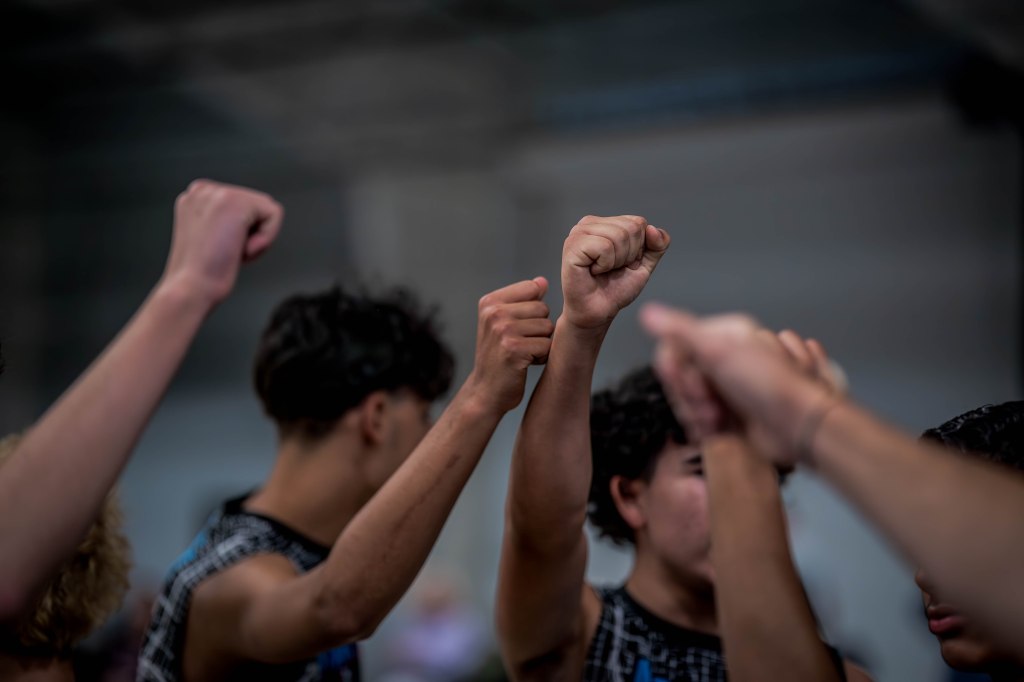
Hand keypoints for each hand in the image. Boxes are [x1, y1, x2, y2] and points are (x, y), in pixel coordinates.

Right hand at [160, 179, 283, 306]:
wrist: (191, 287)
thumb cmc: (199, 273)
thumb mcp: (211, 236)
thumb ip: (225, 220)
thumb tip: (247, 219)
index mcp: (195, 196)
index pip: (242, 206)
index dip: (240, 233)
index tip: (216, 248)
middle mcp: (203, 189)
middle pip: (257, 207)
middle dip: (250, 235)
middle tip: (224, 251)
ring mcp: (218, 192)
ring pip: (267, 210)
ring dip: (257, 238)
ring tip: (230, 249)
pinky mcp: (236, 201)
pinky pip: (274, 214)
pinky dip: (266, 238)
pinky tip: (240, 248)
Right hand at [466, 277, 553, 413]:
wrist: (486, 391)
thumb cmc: (499, 356)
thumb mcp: (504, 322)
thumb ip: (524, 300)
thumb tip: (542, 281)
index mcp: (489, 302)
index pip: (532, 288)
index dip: (533, 310)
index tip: (517, 326)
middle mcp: (494, 313)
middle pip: (542, 308)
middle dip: (538, 328)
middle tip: (519, 343)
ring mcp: (503, 330)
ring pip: (547, 327)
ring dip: (541, 343)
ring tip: (522, 353)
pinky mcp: (514, 349)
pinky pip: (547, 345)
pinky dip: (542, 357)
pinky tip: (525, 364)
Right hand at [561, 215, 669, 329]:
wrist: (598, 312)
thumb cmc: (616, 288)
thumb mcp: (645, 264)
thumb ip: (658, 244)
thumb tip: (651, 228)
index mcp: (604, 222)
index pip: (638, 223)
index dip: (638, 248)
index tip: (623, 264)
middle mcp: (589, 223)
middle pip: (631, 228)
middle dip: (629, 254)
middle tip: (612, 269)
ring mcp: (578, 233)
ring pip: (619, 236)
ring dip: (617, 261)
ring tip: (602, 270)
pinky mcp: (572, 246)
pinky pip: (604, 247)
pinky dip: (606, 264)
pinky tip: (593, 271)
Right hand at [640, 305, 839, 466]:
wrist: (800, 426)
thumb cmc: (768, 383)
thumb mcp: (719, 349)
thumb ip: (679, 330)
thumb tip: (647, 312)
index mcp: (723, 336)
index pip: (674, 346)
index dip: (675, 368)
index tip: (688, 381)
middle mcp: (723, 359)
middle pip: (679, 375)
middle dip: (689, 395)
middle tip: (710, 405)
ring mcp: (725, 388)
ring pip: (686, 399)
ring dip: (696, 413)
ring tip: (719, 420)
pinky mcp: (727, 414)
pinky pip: (697, 419)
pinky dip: (704, 427)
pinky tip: (720, 430)